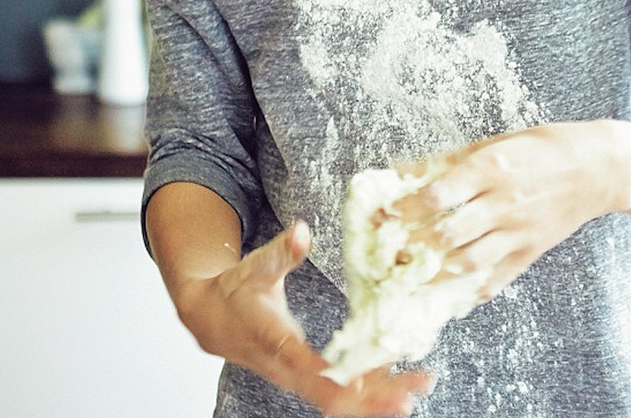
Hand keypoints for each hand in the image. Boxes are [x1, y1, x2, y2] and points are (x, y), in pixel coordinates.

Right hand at [176, 221, 435, 417]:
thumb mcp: (256, 266)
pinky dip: (371, 388)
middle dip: (371, 400)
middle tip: (409, 396)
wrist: (212, 320)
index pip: (307, 368)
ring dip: (378, 398)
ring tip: (418, 387)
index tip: (365, 382)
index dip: (337, 378)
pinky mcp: (308, 375)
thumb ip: (281, 251)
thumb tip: (302, 230)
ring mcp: (300, 377)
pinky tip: (400, 380)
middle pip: (332, 395)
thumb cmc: (236, 290)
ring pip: (340, 400)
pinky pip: (341, 389)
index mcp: (275, 341)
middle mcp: (289, 369)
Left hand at [394, 120, 626, 304]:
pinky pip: (495, 279)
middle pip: (449, 233)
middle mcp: (503, 203)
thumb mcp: (492, 142)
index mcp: (490, 168)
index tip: (386, 213)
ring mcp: (518, 232)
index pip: (439, 194)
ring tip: (408, 276)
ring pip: (469, 262)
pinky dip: (469, 291)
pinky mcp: (531, 253)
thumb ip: (446, 159)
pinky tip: (446, 297)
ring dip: (434, 273)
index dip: (407, 206)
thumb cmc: (540, 148)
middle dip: (413, 245)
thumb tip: (401, 168)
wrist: (597, 169)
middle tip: (386, 252)